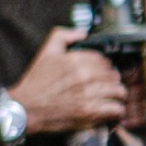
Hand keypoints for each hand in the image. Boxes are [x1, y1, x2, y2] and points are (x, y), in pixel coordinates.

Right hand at [8, 29, 134, 134]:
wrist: (26, 108)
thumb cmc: (36, 82)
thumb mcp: (46, 52)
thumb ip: (63, 35)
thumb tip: (82, 32)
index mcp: (76, 61)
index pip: (105, 60)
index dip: (105, 66)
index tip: (102, 72)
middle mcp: (84, 76)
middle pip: (114, 75)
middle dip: (112, 79)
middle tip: (108, 84)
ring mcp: (88, 95)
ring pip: (119, 91)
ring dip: (117, 94)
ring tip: (112, 96)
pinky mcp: (89, 113)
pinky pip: (116, 109)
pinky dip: (116, 110)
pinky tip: (111, 109)